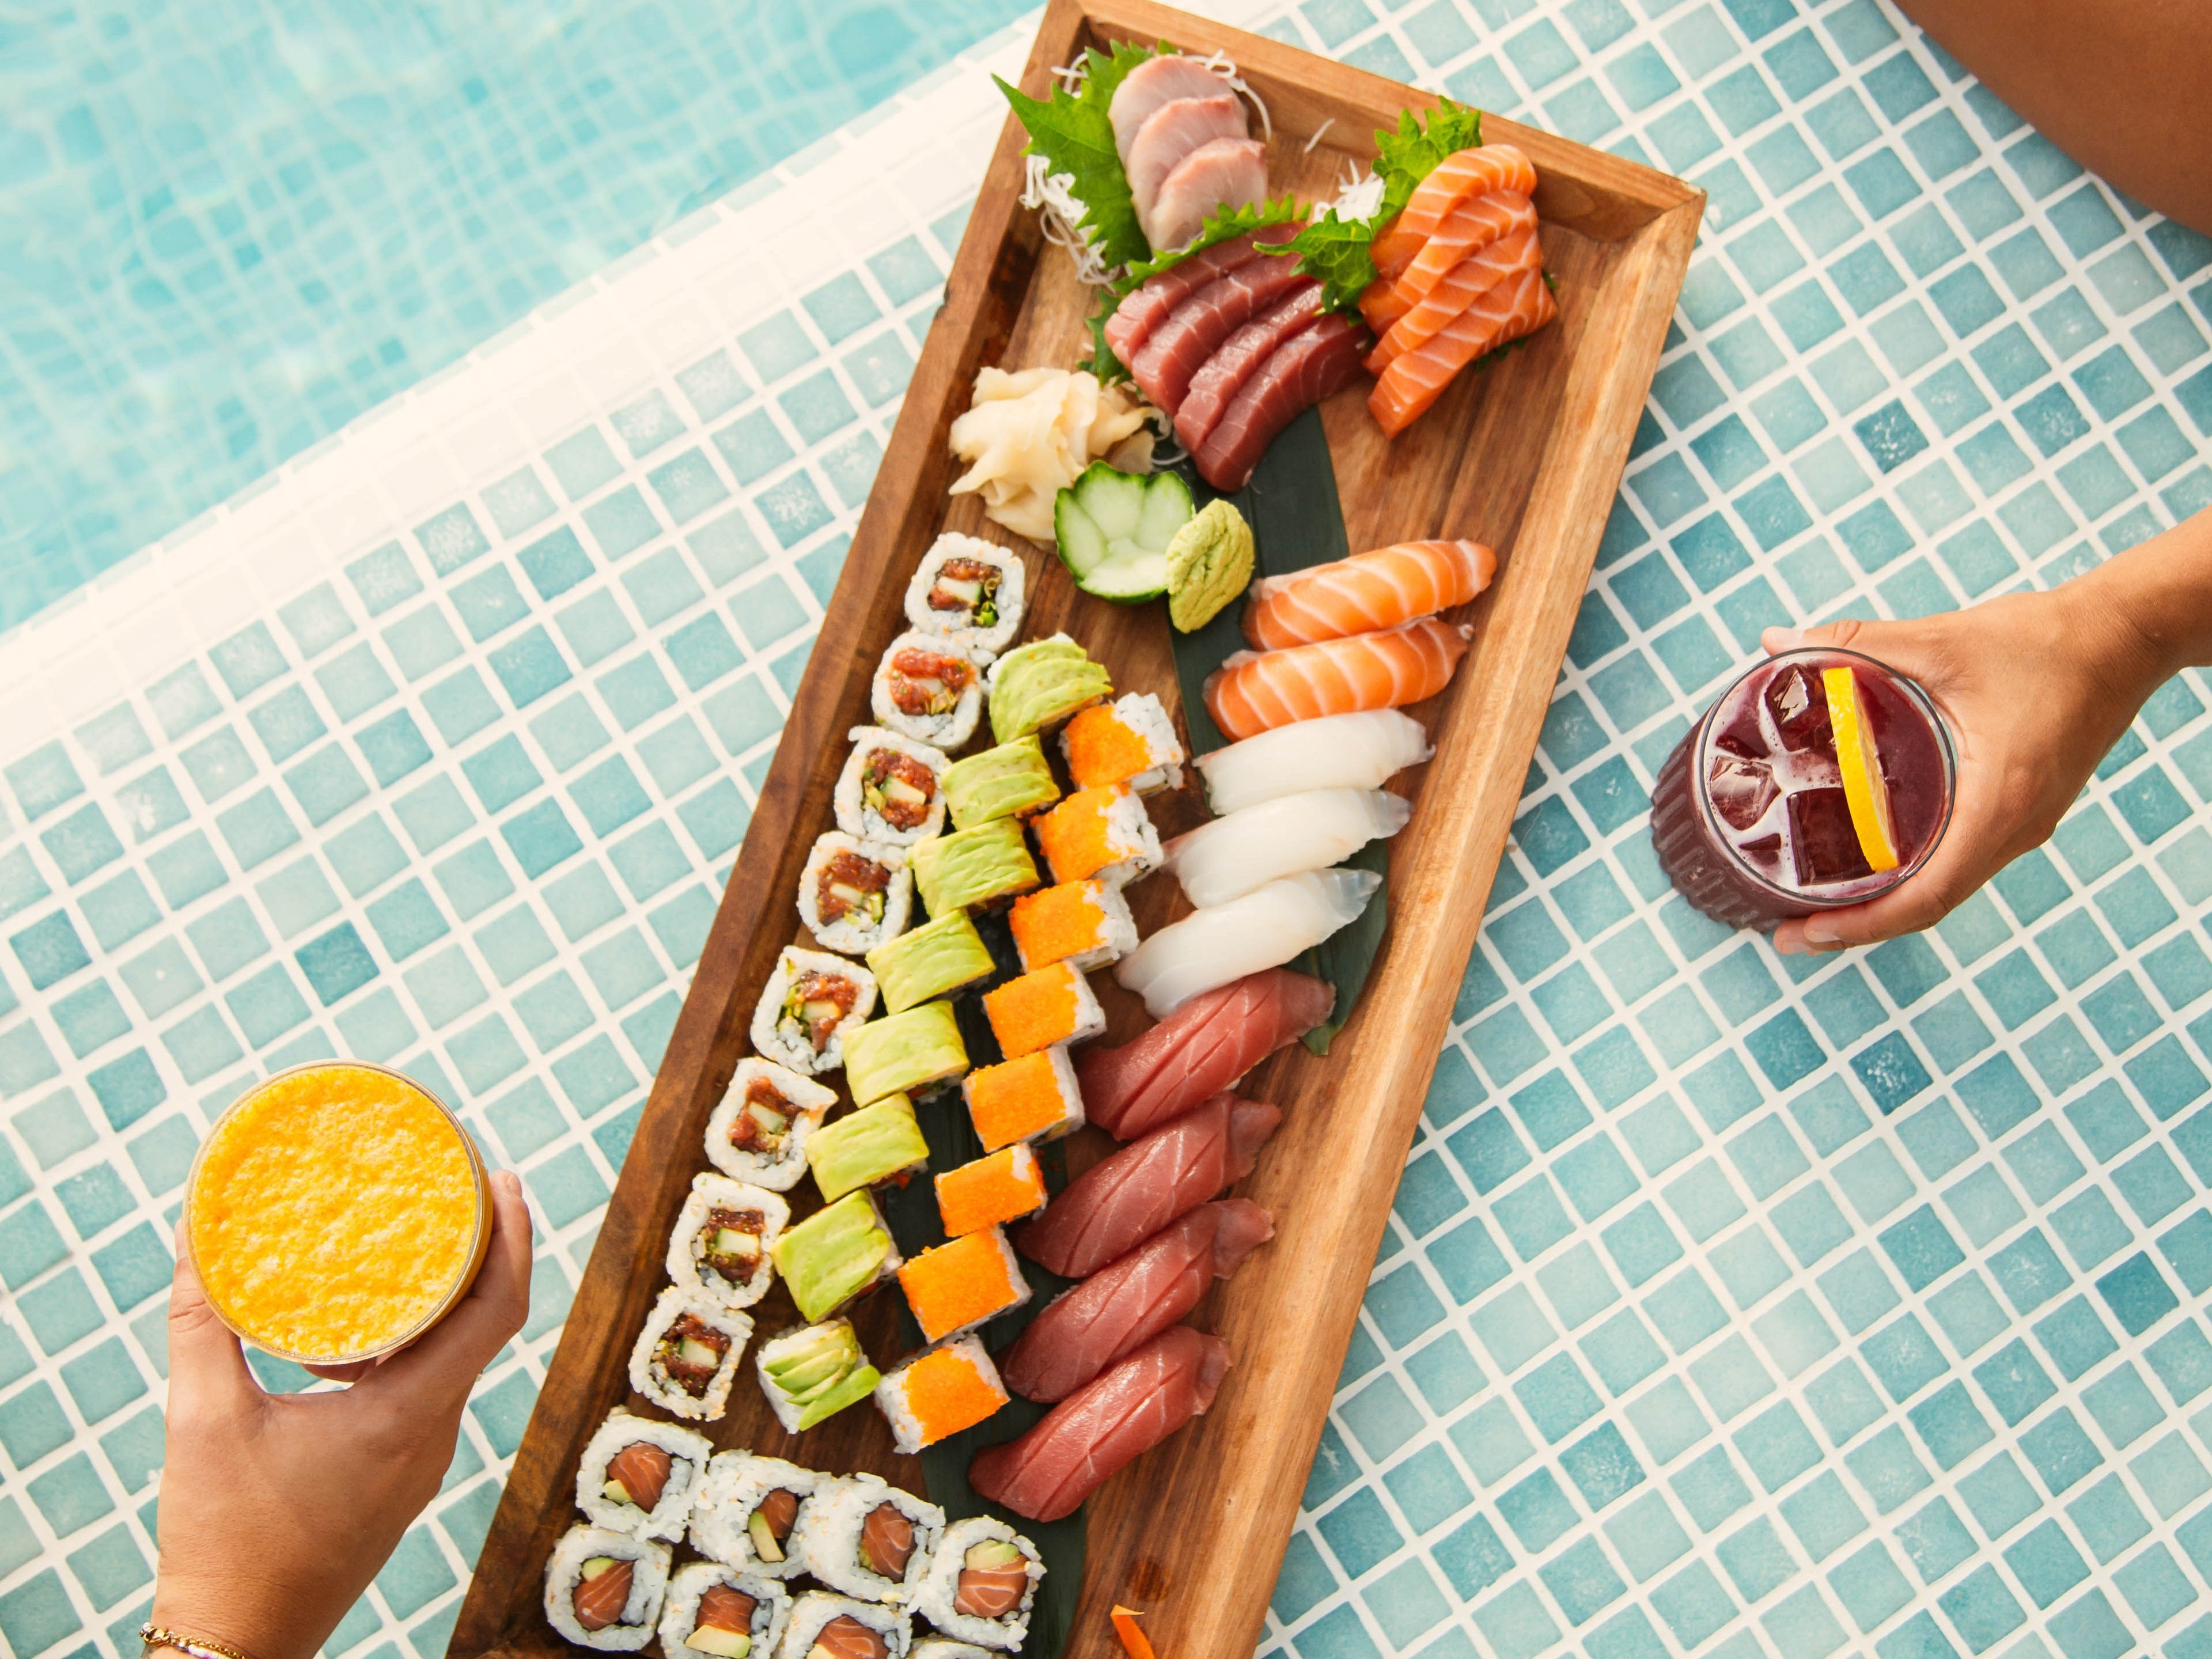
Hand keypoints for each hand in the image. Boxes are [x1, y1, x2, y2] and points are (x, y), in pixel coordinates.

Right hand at [151, 1170, 533, 1658]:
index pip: (497, 1311)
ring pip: (453, 1356)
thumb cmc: (223, 1543)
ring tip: (406, 1240)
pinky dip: (406, 1344)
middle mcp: (432, 1436)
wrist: (237, 1643)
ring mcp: (420, 1460)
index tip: (500, 1180)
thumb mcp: (201, 1422)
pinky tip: (349, 1332)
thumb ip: (201, 1327)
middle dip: (480, 1248)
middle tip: (458, 1184)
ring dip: (439, 1297)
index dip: (512, 1238)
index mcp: (407, 1417)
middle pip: (485, 1323)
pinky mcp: (399, 1475)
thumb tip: (194, 1242)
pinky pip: (423, 1388)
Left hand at [1761, 580, 2164, 954]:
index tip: (1804, 934)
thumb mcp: (1941, 641)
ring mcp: (2023, 824)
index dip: (1862, 926)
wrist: (2126, 635)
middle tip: (1787, 932)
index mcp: (1999, 803)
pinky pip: (1962, 860)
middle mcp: (2015, 829)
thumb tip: (1777, 641)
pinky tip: (1870, 864)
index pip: (1926, 896)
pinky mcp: (2024, 809)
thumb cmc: (2047, 641)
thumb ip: (1855, 643)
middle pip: (1929, 904)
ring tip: (1817, 908)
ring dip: (1884, 905)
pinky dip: (1913, 875)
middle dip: (1857, 926)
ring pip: (1946, 886)